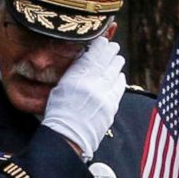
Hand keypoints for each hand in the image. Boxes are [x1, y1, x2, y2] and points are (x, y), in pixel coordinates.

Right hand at [41, 37, 125, 159]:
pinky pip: (119, 87)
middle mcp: (91, 84)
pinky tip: (119, 75)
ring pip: (115, 72)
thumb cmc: (59, 113)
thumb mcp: (60, 88)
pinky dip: (119, 79)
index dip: (99, 46)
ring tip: (117, 58)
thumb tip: (84, 59)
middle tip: (114, 46)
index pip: (92, 55)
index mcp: (76, 78)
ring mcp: (103, 95)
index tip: (103, 40)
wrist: (68, 137)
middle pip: (106, 61)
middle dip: (111, 52)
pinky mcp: (111, 105)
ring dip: (116, 63)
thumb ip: (74, 73)